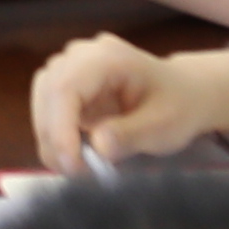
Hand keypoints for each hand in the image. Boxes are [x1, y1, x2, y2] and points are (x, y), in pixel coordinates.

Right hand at [29, 34, 228, 172]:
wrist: (185, 94)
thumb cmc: (178, 107)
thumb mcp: (163, 126)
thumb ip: (130, 135)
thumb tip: (97, 146)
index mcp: (109, 58)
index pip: (66, 87)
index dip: (60, 127)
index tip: (71, 165)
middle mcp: (83, 54)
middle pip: (48, 92)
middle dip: (53, 137)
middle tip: (75, 174)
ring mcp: (73, 66)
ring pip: (43, 100)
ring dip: (51, 138)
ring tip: (74, 167)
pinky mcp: (69, 84)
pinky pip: (49, 109)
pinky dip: (55, 135)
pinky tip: (73, 155)